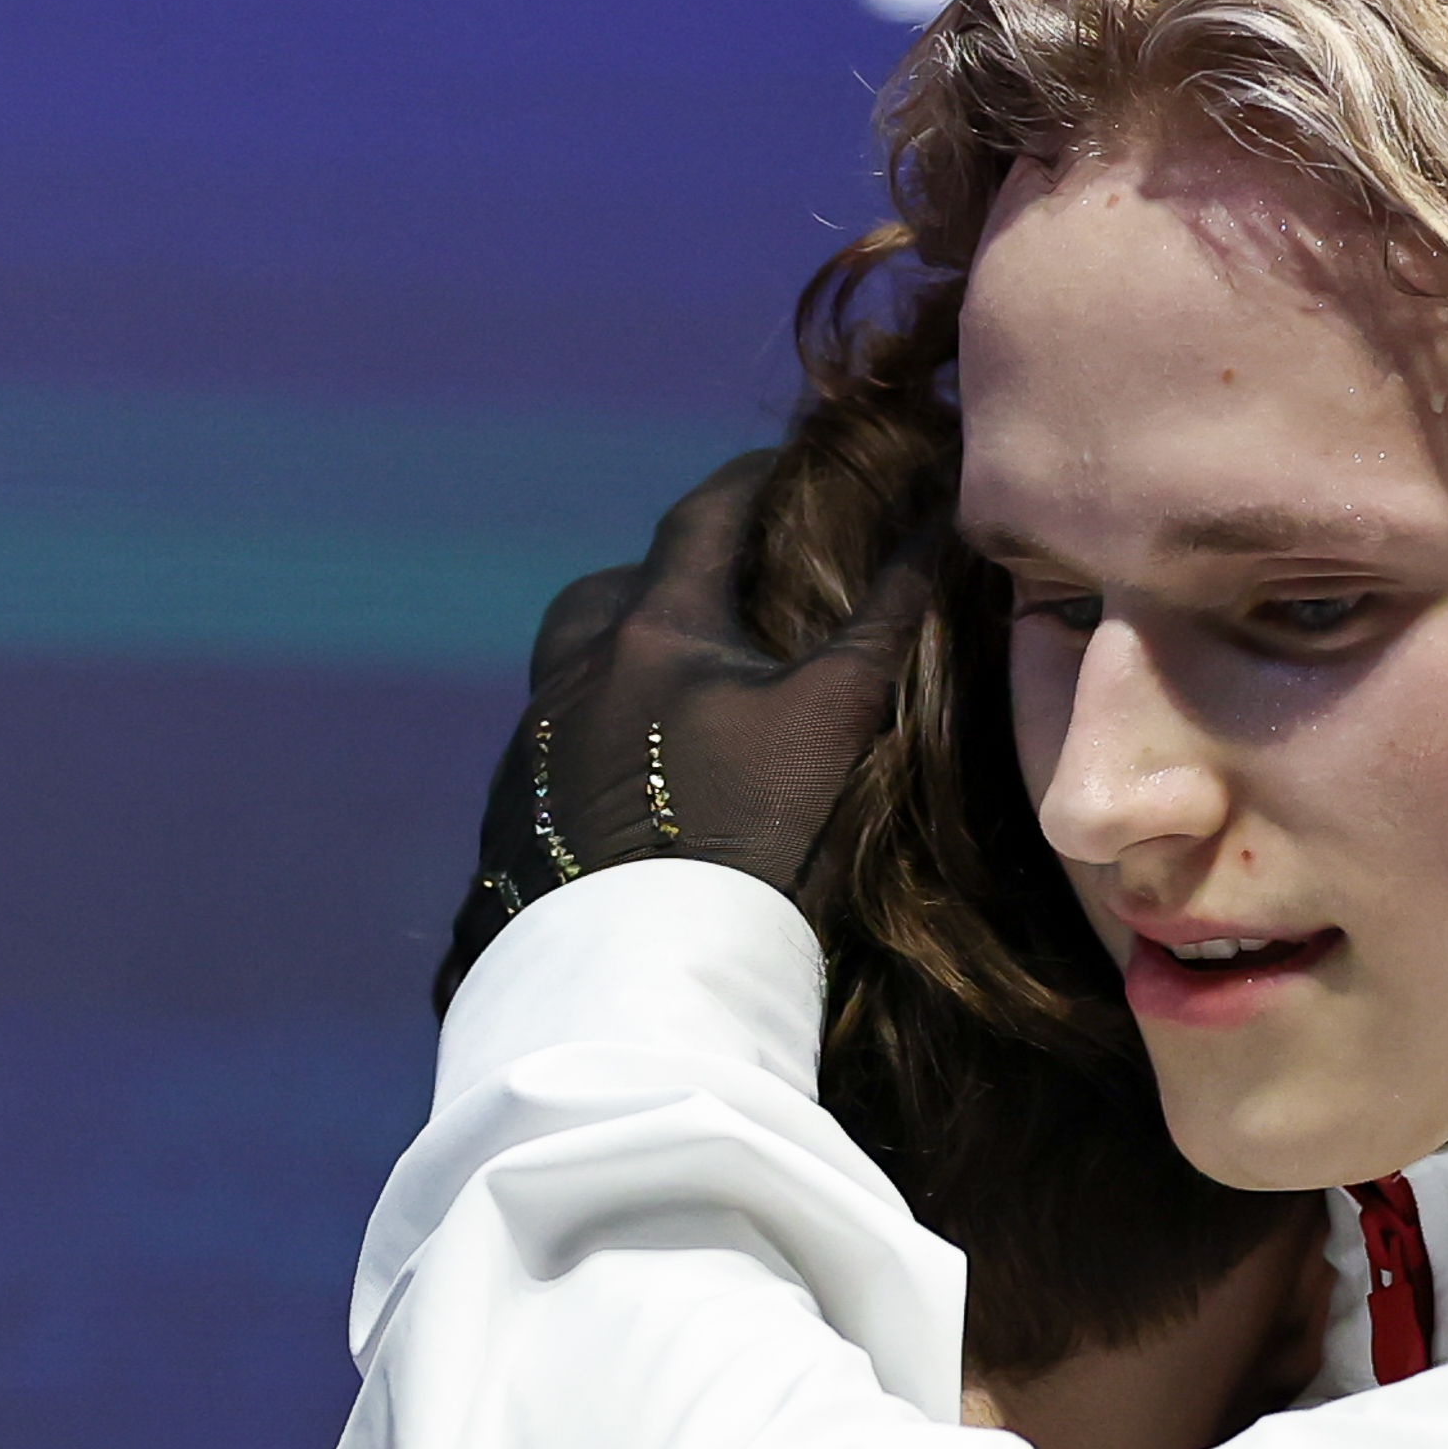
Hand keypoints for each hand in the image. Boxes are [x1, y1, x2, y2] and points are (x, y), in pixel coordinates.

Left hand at [459, 450, 933, 946]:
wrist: (640, 977)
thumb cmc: (748, 839)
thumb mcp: (833, 723)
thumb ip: (882, 623)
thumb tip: (936, 528)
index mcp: (652, 631)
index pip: (704, 518)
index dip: (752, 484)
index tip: (790, 472)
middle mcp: (575, 672)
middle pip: (607, 591)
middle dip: (659, 581)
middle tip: (714, 605)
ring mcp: (534, 748)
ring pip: (570, 672)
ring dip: (618, 665)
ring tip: (672, 704)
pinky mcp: (511, 822)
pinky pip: (554, 749)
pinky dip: (597, 744)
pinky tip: (637, 790)